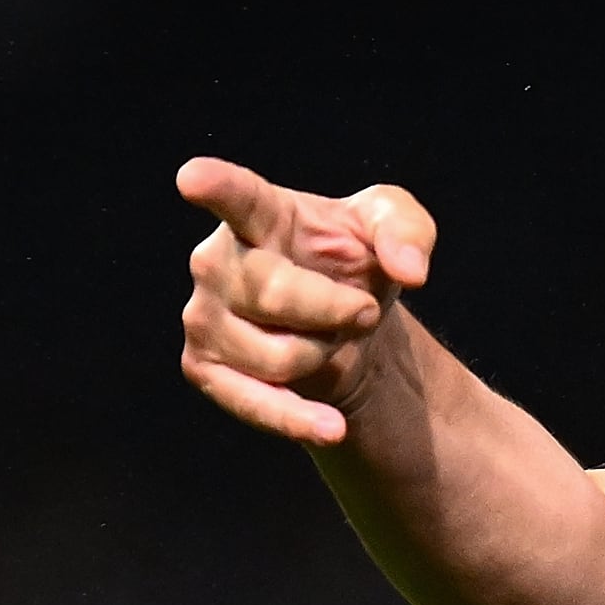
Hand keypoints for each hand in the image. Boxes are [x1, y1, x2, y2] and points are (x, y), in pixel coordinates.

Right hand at [177, 156, 435, 444]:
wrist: (345, 325)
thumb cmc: (357, 260)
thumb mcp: (394, 228)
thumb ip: (408, 233)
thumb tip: (411, 271)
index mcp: (260, 213)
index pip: (237, 197)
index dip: (215, 186)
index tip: (192, 179)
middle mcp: (216, 260)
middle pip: (276, 294)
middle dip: (336, 310)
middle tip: (363, 310)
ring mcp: (203, 316)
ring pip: (276, 356)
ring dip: (323, 354)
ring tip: (327, 336)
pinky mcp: (204, 368)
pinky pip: (252, 403)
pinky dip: (297, 420)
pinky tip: (331, 426)